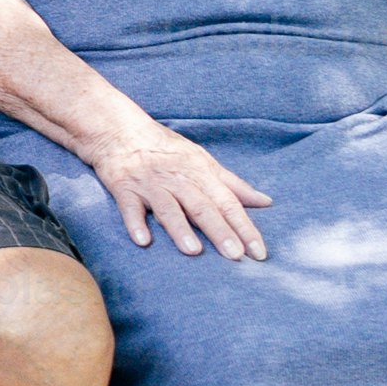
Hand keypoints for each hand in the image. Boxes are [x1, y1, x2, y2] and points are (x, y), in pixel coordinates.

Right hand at [89, 120, 270, 258]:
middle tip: (236, 256)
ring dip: (180, 229)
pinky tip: (143, 241)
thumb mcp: (203, 161)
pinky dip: (135, 223)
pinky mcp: (124, 188)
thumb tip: (266, 202)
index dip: (245, 227)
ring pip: (168, 208)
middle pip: (202, 207)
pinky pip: (130, 208)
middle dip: (220, 232)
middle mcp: (178, 179)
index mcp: (201, 172)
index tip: (259, 252)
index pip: (228, 203)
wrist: (120, 130)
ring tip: (194, 251)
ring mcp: (151, 184)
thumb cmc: (166, 149)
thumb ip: (233, 184)